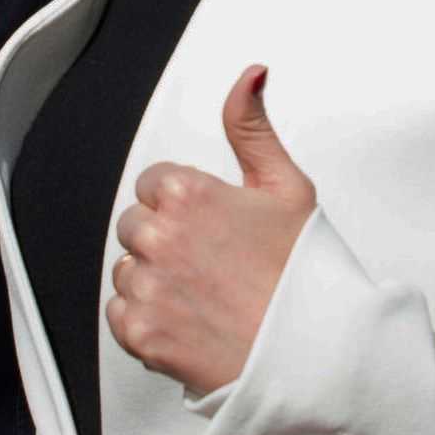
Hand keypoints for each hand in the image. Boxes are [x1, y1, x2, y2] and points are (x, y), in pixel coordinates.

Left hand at [109, 66, 316, 398]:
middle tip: (213, 265)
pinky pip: (121, 316)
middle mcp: (160, 236)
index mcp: (188, 194)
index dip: (185, 206)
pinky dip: (147, 321)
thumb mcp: (287, 186)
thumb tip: (248, 78)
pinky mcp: (141, 332)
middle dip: (166, 241)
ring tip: (205, 295)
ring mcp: (148, 286)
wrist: (313, 356)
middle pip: (136, 226)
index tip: (213, 227)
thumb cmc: (305, 276)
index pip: (153, 184)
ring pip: (127, 271)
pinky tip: (189, 319)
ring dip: (155, 281)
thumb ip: (252, 127)